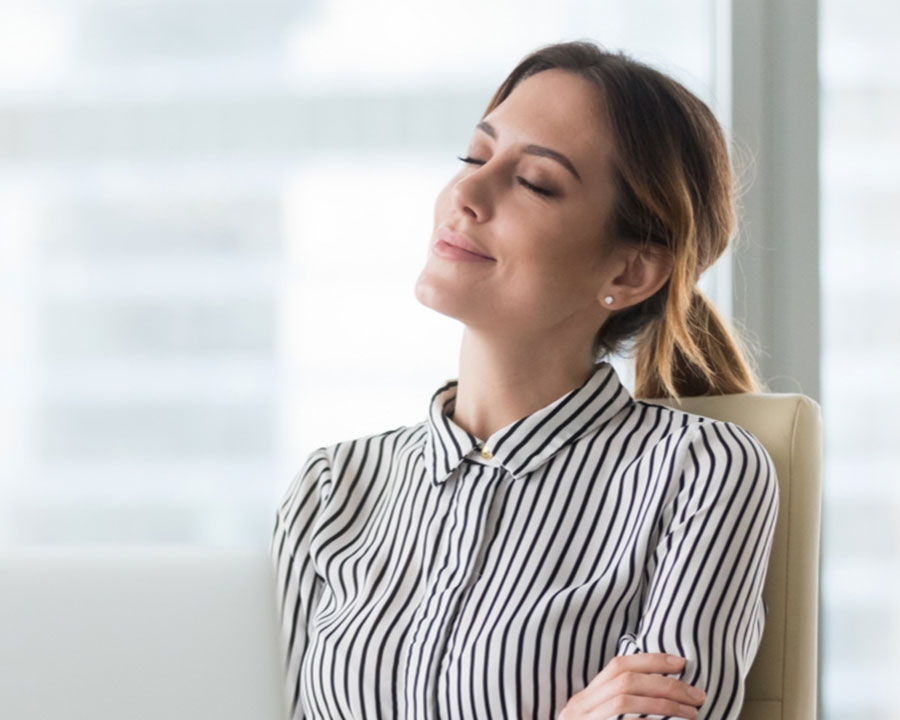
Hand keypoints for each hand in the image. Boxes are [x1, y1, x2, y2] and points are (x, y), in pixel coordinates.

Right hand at [557, 652, 705, 719]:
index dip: (650, 660)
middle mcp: (579, 710)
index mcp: (582, 701)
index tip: (680, 663)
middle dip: (665, 684)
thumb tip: (663, 694)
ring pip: (624, 701)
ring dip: (663, 703)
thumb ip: (618, 710)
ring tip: (692, 713)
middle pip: (624, 681)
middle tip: (696, 694)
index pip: (617, 666)